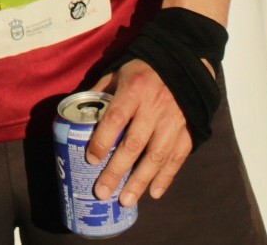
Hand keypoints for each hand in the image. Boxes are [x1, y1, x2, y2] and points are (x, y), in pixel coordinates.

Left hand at [84, 59, 194, 204]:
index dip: (102, 140)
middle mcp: (155, 108)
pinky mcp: (188, 131)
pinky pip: (177, 158)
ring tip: (126, 200)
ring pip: (156, 156)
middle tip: (102, 192)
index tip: (91, 160)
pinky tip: (154, 193)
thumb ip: (100, 92)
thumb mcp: (119, 73)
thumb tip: (78, 113)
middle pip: (134, 144)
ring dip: (140, 181)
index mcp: (134, 90)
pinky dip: (166, 177)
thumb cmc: (143, 71)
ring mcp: (173, 122)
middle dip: (117, 170)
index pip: (116, 118)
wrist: (183, 65)